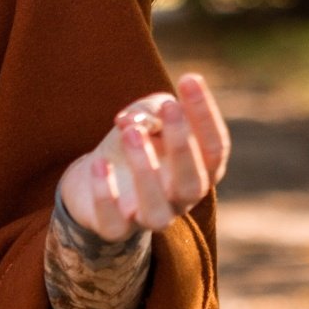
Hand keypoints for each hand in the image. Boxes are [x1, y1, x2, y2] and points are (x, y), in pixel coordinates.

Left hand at [55, 75, 228, 243]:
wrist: (93, 174)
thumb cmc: (132, 140)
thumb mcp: (146, 115)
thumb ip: (150, 111)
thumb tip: (138, 125)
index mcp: (199, 170)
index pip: (215, 149)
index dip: (206, 115)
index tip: (190, 79)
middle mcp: (180, 199)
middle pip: (193, 184)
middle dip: (183, 144)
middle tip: (168, 106)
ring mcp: (148, 218)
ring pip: (158, 214)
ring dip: (145, 171)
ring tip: (129, 130)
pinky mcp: (114, 229)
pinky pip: (113, 224)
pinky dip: (105, 194)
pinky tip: (98, 162)